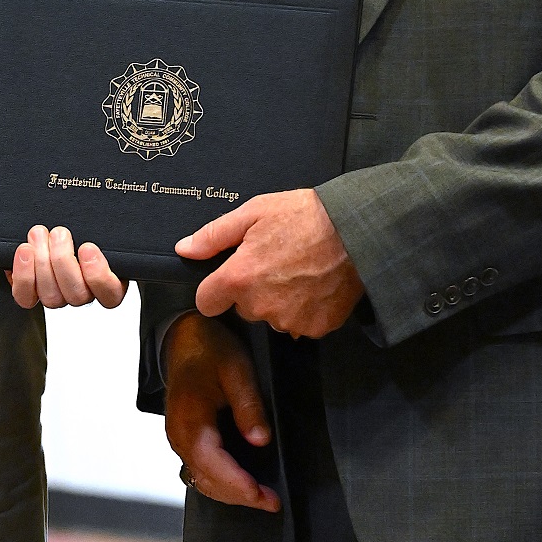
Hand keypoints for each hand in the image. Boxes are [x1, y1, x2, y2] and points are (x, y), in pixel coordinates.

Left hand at [9, 225, 126, 309]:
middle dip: (63, 260)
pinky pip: (26, 297)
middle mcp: (83, 293)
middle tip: (59, 232)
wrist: (54, 227)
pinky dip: (23, 275)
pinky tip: (25, 251)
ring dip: (42, 262)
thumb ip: (104, 228)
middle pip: (76, 295)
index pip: (110, 294)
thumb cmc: (83, 226)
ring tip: (39, 233)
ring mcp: (58, 296)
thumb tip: (113, 214)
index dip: (98, 275)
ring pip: (51, 297)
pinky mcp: (32, 294)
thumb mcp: (97, 225)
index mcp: (108, 281)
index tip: (88, 247)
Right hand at [162, 314, 278, 511]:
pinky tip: (243, 484)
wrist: (184, 339)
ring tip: (263, 498)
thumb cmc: (209, 350)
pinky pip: (200, 470)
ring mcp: (178, 440)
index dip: (236, 483)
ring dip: (231, 493)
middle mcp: (178, 435)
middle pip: (206, 478)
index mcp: (189, 418)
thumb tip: (260, 440)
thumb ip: (248, 405)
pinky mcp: (184, 440)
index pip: (210, 462)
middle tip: (272, 502)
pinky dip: (221, 482)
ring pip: (202, 479)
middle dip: (239, 495)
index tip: (261, 495)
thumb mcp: (237, 369)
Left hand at [178, 188, 363, 337]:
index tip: (229, 276)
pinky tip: (314, 284)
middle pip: (242, 308)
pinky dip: (304, 309)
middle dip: (251, 290)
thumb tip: (184, 249)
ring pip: (271, 317)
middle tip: (274, 262)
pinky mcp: (315, 328)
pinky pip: (299, 324)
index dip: (216, 288)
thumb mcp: (253, 213)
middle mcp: (260, 307)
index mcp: (239, 279)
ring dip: (278, 301)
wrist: (357, 230)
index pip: (206, 302)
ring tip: (298, 271)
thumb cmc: (304, 216)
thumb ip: (213, 236)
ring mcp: (289, 321)